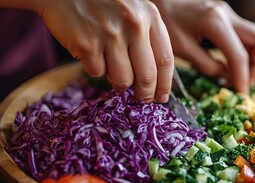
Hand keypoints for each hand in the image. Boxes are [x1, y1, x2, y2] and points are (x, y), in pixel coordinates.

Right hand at [37, 0, 173, 102]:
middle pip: (146, 76)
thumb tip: (156, 80)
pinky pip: (98, 73)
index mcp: (150, 16)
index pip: (165, 60)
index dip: (165, 84)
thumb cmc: (104, 4)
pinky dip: (96, 69)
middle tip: (142, 99)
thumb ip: (148, 38)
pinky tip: (93, 53)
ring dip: (119, 82)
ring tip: (113, 69)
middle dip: (145, 94)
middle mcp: (133, 25)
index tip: (162, 97)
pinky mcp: (87, 44)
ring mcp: (110, 34)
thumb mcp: (135, 11)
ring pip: (123, 80)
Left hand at [153, 0, 254, 93]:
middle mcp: (228, 15)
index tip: (241, 95)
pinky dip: (246, 53)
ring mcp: (230, 15)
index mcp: (215, 22)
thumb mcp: (183, 49)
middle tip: (244, 83)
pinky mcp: (227, 18)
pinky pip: (247, 37)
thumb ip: (208, 66)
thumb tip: (228, 78)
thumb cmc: (165, 23)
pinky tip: (232, 67)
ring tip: (238, 77)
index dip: (242, 78)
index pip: (239, 55)